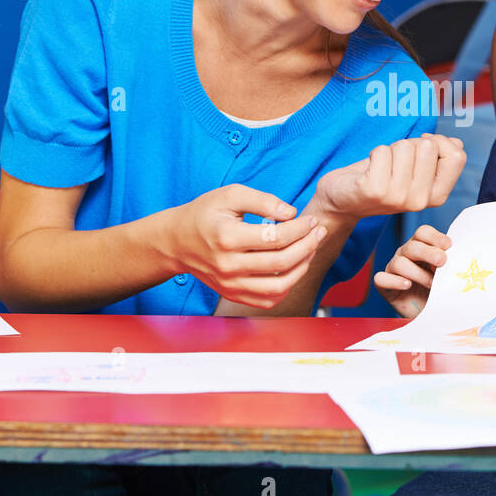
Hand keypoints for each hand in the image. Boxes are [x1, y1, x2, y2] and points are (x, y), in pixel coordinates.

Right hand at [169, 184, 326, 309]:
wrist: (176, 242)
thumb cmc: (205, 214)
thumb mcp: (229, 195)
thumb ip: (262, 200)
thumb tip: (291, 213)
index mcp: (227, 237)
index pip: (276, 237)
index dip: (300, 228)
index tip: (310, 220)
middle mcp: (229, 265)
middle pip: (281, 262)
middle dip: (308, 246)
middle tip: (318, 233)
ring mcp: (230, 284)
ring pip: (278, 286)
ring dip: (302, 268)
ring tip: (310, 251)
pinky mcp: (232, 294)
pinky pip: (267, 300)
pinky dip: (286, 287)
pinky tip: (294, 269)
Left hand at [314, 133, 465, 220]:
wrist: (343, 200)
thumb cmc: (380, 179)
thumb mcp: (414, 170)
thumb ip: (437, 158)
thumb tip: (456, 143)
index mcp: (436, 196)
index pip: (457, 156)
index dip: (440, 142)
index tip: (422, 146)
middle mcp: (420, 201)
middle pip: (429, 147)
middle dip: (411, 145)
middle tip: (395, 162)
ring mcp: (397, 197)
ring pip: (405, 147)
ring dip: (391, 150)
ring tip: (381, 167)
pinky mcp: (375, 190)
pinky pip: (383, 151)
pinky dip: (374, 153)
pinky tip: (369, 170)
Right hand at [374, 225, 451, 317]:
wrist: (431, 313)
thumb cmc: (440, 290)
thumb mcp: (447, 274)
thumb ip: (448, 263)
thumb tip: (454, 257)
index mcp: (421, 246)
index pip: (423, 232)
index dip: (435, 237)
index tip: (449, 246)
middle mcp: (405, 254)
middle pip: (412, 246)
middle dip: (428, 253)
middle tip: (442, 262)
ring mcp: (393, 268)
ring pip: (399, 263)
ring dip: (418, 273)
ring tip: (431, 284)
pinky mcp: (384, 285)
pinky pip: (381, 278)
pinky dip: (394, 281)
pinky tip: (408, 285)